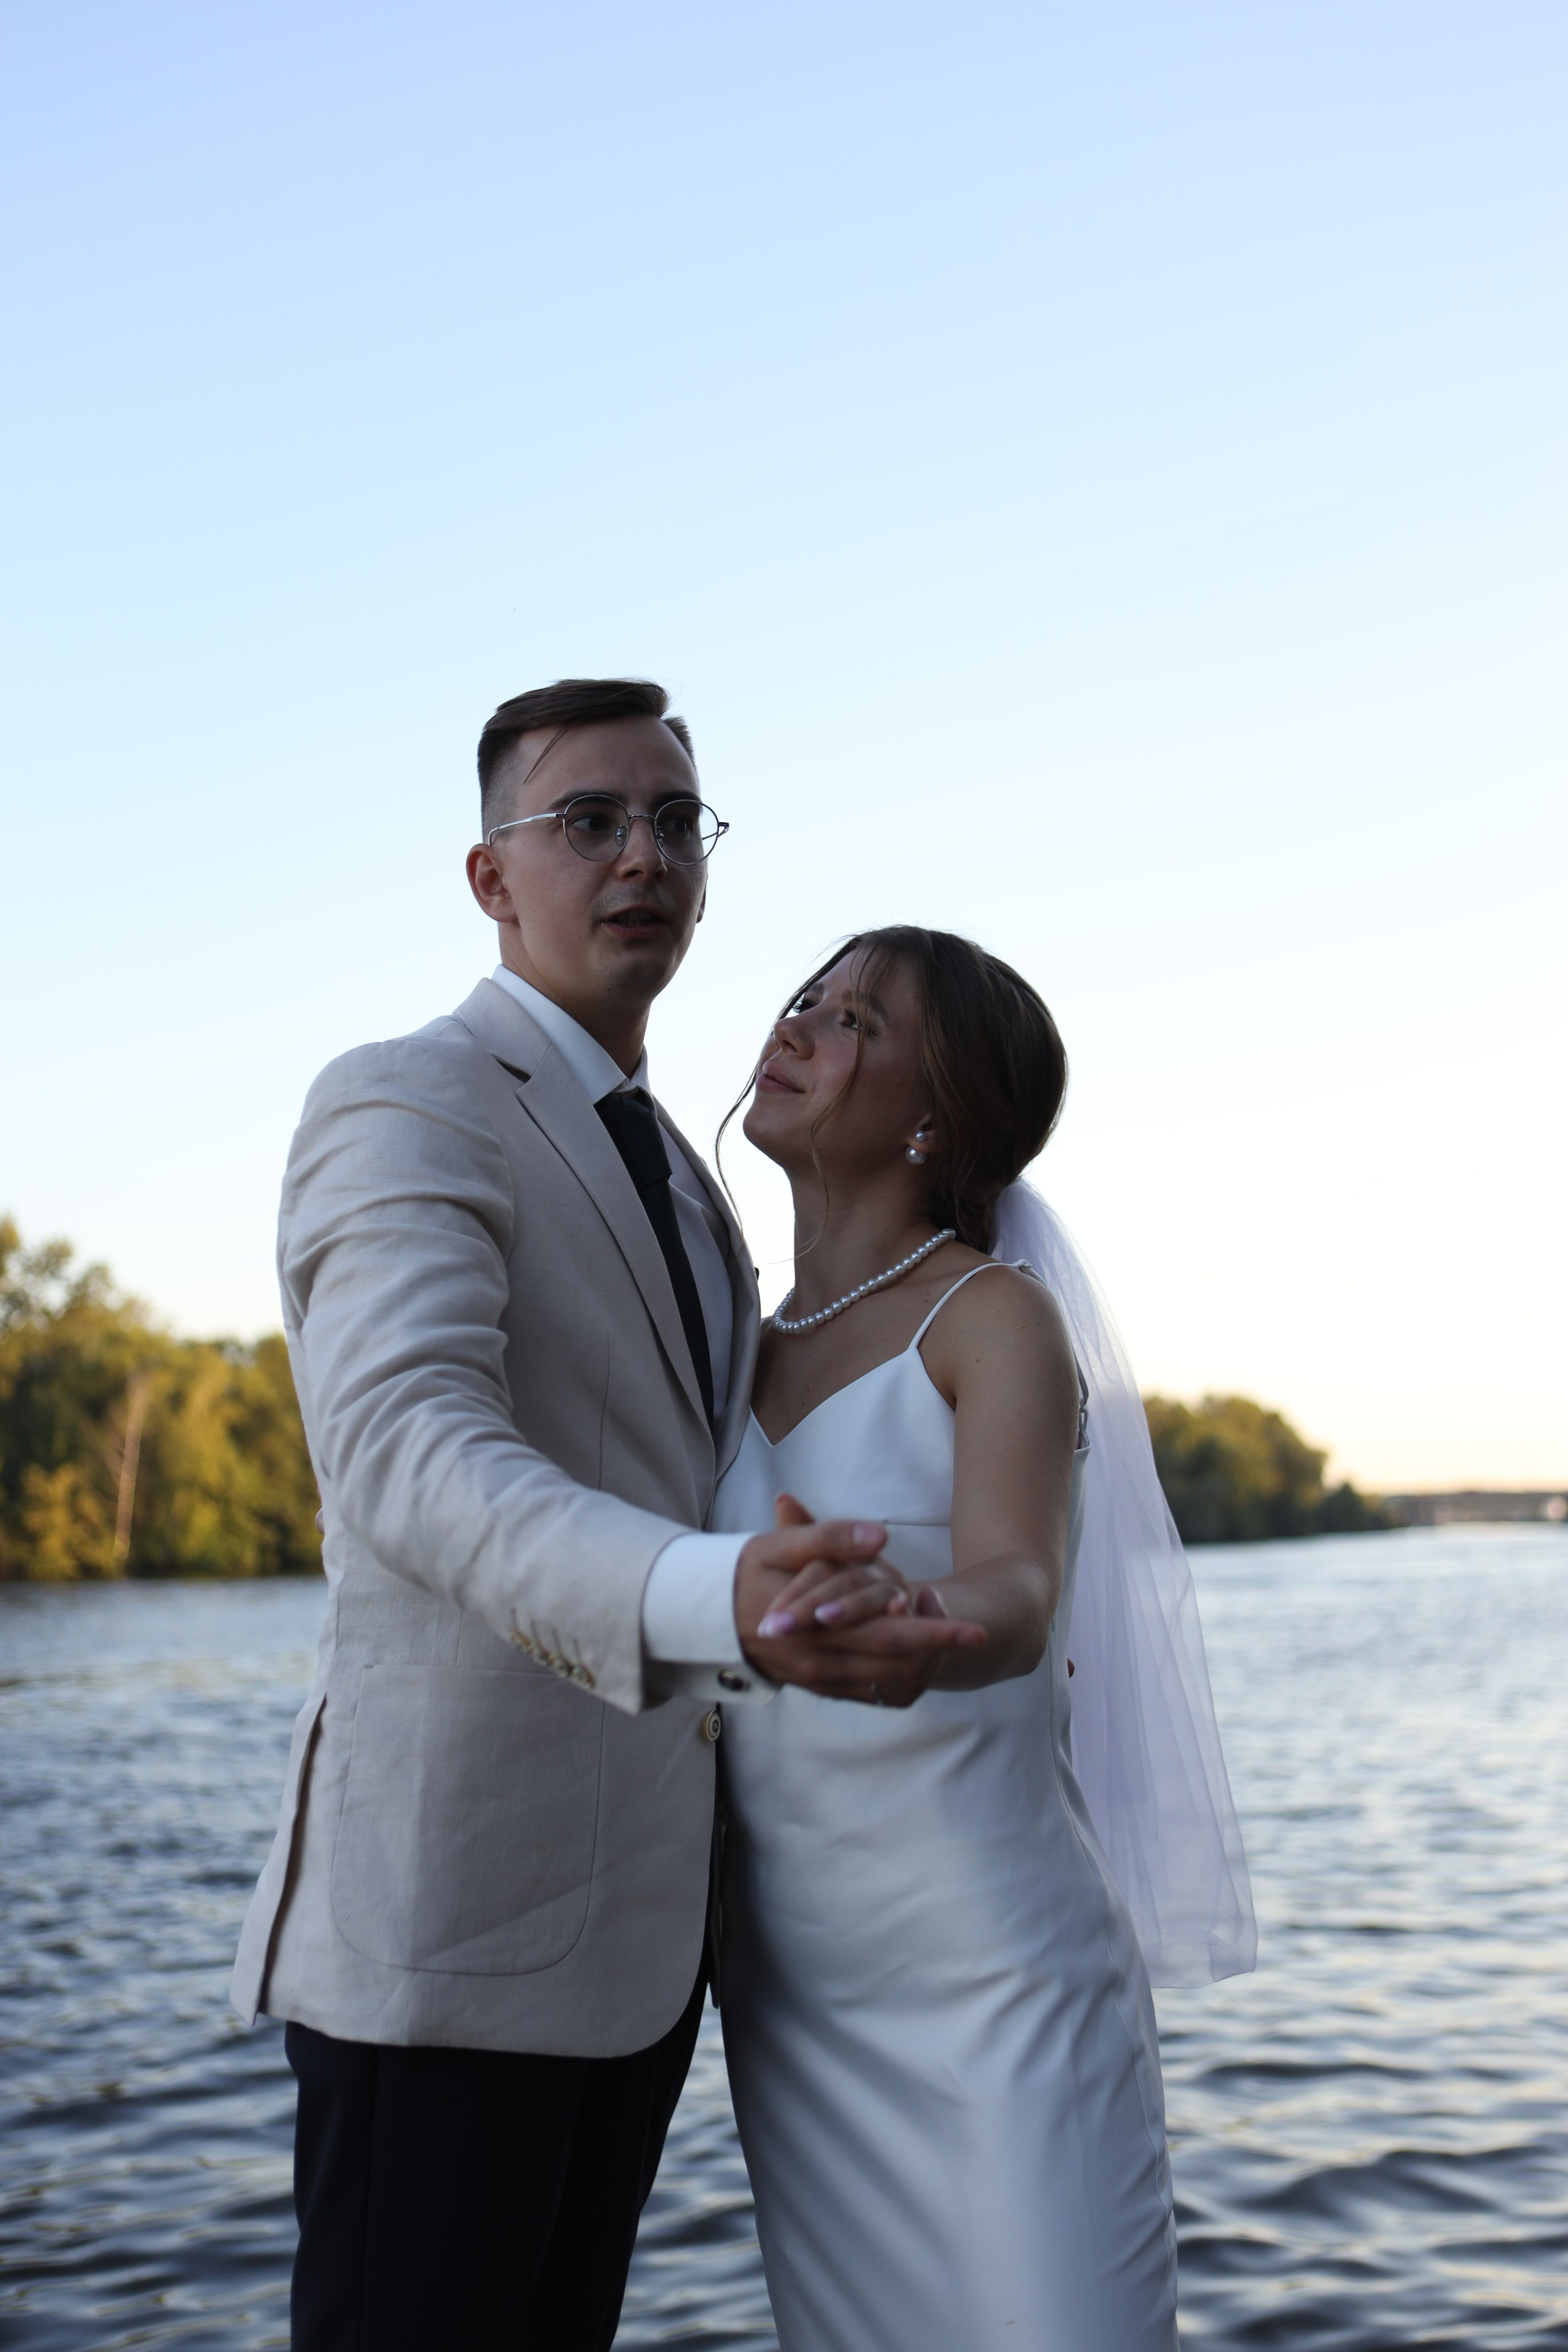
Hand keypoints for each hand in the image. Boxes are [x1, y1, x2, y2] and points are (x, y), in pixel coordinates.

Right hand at [738, 1495, 983, 1704]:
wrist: (706, 1617)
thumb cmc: (746, 1573)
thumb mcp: (780, 1547)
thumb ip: (830, 1538)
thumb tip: (879, 1536)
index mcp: (815, 1630)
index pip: (887, 1635)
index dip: (934, 1633)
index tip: (973, 1626)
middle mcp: (823, 1665)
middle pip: (898, 1666)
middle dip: (941, 1650)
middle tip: (978, 1633)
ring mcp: (823, 1682)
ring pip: (891, 1685)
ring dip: (923, 1662)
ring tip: (939, 1628)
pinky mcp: (823, 1688)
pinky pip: (875, 1693)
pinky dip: (902, 1676)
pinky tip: (915, 1651)